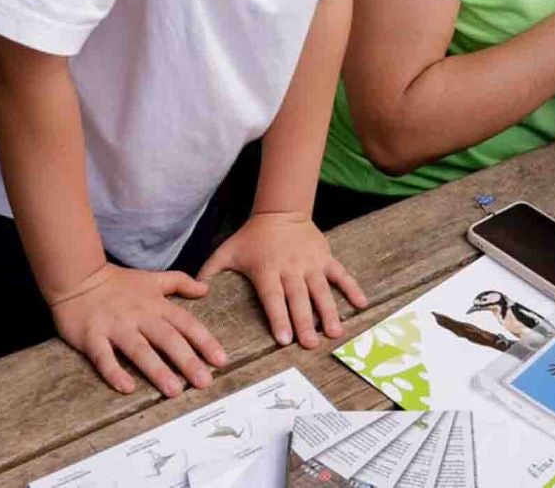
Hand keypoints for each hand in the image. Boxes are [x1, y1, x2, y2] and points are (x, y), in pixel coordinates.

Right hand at [47, 263, 223, 395]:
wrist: (78, 277)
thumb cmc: (117, 282)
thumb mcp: (152, 278)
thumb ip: (180, 282)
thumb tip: (206, 289)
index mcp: (155, 304)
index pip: (185, 323)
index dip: (204, 341)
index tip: (220, 360)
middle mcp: (139, 316)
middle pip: (167, 338)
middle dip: (187, 360)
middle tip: (204, 382)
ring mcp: (116, 327)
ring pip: (139, 349)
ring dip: (157, 370)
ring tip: (173, 390)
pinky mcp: (92, 337)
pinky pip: (103, 357)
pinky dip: (114, 372)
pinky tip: (126, 388)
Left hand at [197, 212, 367, 349]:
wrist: (280, 210)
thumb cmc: (251, 237)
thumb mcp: (227, 251)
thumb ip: (209, 272)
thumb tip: (192, 294)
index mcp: (267, 269)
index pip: (273, 297)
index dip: (279, 318)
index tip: (284, 339)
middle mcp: (290, 268)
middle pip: (298, 298)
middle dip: (305, 322)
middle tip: (310, 343)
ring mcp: (311, 263)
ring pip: (321, 290)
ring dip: (329, 312)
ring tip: (334, 332)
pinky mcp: (325, 257)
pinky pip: (341, 274)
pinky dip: (352, 288)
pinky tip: (361, 304)